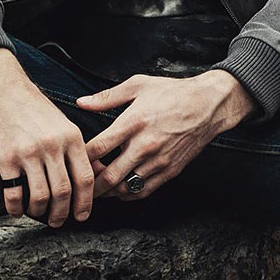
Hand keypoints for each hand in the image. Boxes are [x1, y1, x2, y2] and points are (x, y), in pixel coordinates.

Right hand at [0, 47, 94, 226]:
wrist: (5, 89)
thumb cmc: (36, 108)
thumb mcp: (64, 124)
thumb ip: (76, 149)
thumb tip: (92, 177)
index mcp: (71, 137)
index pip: (85, 178)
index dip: (85, 202)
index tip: (82, 216)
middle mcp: (52, 146)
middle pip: (64, 192)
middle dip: (62, 213)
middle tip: (58, 221)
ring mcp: (28, 153)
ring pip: (40, 197)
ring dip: (39, 213)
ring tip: (38, 213)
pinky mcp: (5, 159)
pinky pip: (13, 194)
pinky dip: (16, 208)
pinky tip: (17, 208)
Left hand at [75, 72, 233, 201]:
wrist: (207, 104)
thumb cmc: (173, 92)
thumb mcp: (138, 85)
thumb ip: (107, 97)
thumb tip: (82, 102)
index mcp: (133, 123)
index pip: (98, 148)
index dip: (80, 157)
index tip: (73, 158)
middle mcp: (144, 146)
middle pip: (108, 176)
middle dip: (90, 184)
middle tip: (80, 183)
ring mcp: (158, 161)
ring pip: (125, 188)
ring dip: (108, 191)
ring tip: (98, 186)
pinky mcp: (170, 171)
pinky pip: (144, 191)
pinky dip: (128, 194)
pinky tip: (120, 188)